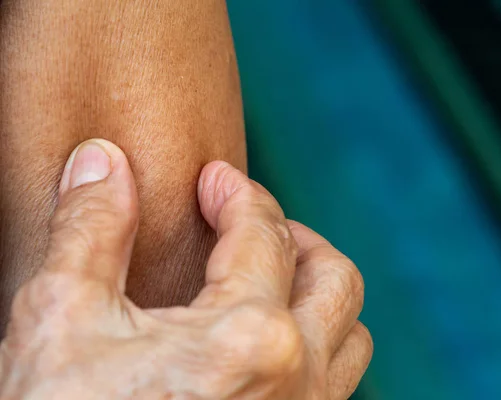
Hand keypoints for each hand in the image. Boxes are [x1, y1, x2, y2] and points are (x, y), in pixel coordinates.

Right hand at [0, 139, 371, 398]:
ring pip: (349, 334)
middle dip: (296, 237)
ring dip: (318, 292)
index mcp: (247, 338)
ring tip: (272, 278)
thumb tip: (103, 160)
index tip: (217, 181)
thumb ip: (90, 229)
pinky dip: (316, 343)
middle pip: (335, 279)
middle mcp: (297, 379)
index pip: (264, 233)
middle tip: (255, 225)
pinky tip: (268, 341)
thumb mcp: (61, 321)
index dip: (239, 193)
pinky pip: (335, 381)